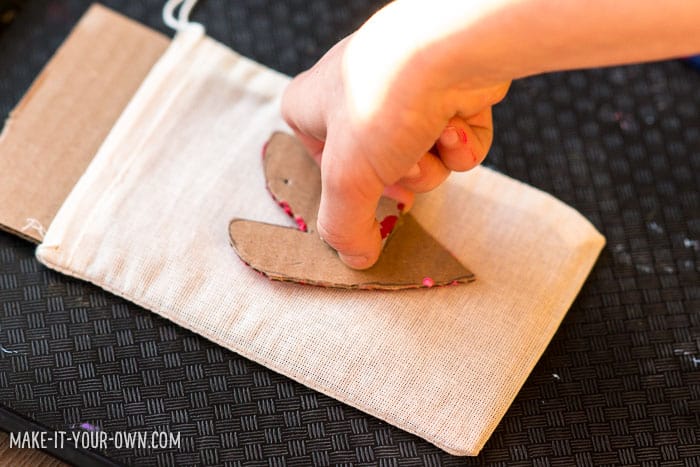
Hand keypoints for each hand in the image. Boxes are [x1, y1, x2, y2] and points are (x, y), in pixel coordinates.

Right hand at [282, 30, 508, 268]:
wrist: (451, 50)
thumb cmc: (381, 102)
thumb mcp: (347, 179)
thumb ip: (344, 227)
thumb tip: (356, 260)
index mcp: (316, 105)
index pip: (314, 151)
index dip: (339, 180)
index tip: (358, 193)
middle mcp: (360, 96)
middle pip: (378, 168)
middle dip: (399, 176)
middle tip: (402, 165)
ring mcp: (409, 93)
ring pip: (421, 159)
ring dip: (433, 162)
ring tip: (433, 136)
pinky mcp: (453, 93)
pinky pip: (454, 143)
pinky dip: (460, 144)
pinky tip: (458, 126)